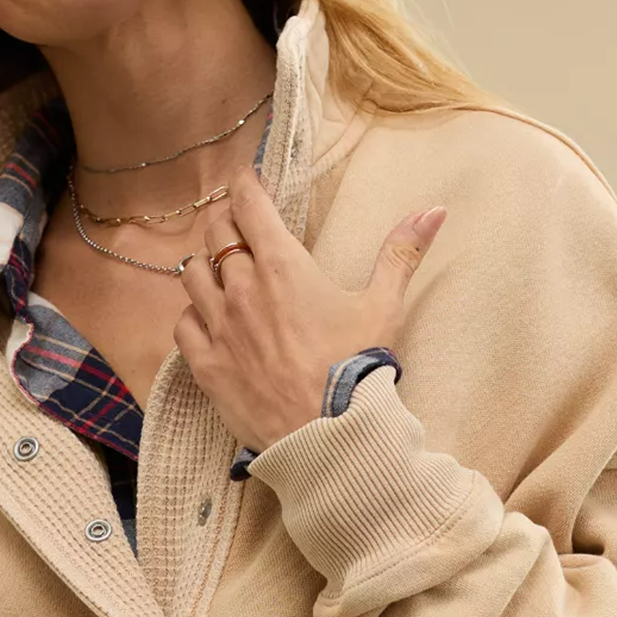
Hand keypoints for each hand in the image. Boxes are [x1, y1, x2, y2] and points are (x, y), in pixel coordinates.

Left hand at [174, 164, 445, 452]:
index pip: (247, 202)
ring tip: (220, 271)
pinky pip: (182, 324)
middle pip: (216, 232)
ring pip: (192, 273)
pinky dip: (192, 314)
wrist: (328, 435)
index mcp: (282, 266)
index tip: (250, 182)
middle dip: (227, 221)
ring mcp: (219, 327)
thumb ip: (401, 252)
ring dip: (206, 265)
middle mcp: (242, 289)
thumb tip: (434, 210)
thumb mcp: (384, 307)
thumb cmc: (355, 370)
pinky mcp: (206, 365)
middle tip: (239, 227)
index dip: (246, 184)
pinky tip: (206, 319)